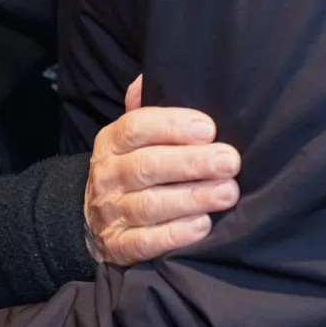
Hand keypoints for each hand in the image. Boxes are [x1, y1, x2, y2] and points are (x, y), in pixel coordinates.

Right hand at [84, 75, 240, 265]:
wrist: (95, 220)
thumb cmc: (132, 167)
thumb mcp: (133, 136)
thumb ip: (146, 107)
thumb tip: (147, 79)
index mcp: (112, 142)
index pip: (136, 127)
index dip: (173, 126)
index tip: (209, 128)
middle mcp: (108, 176)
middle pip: (147, 166)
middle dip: (192, 163)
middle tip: (230, 161)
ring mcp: (111, 213)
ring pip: (149, 205)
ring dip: (192, 198)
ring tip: (227, 192)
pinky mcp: (118, 247)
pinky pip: (145, 242)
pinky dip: (175, 234)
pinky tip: (203, 225)